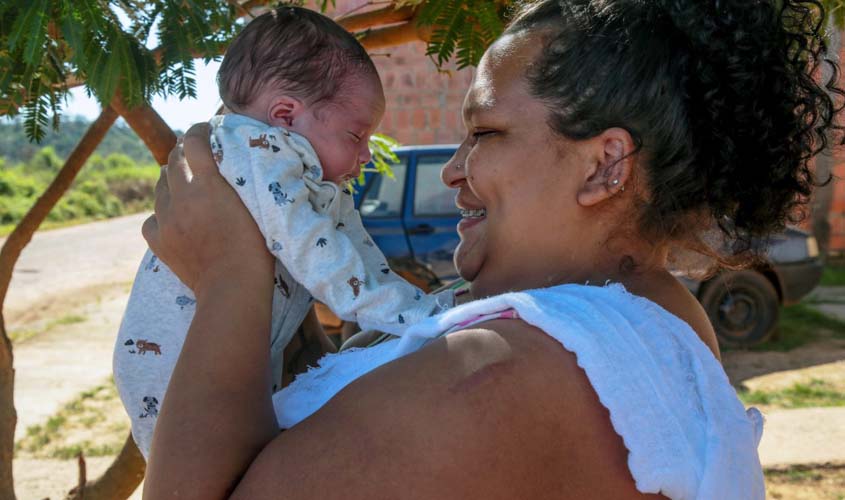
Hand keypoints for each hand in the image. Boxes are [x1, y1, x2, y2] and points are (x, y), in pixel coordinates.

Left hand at [142, 123, 273, 296]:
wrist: (233, 287)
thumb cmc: (256, 249)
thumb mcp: (255, 207)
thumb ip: (238, 182)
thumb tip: (229, 162)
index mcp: (209, 185)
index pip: (194, 142)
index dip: (198, 130)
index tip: (204, 129)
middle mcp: (182, 197)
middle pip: (173, 161)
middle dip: (184, 154)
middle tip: (196, 157)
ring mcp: (166, 219)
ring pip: (160, 187)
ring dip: (173, 181)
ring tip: (186, 187)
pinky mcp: (157, 240)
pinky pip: (152, 217)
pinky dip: (162, 213)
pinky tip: (174, 219)